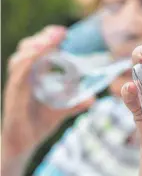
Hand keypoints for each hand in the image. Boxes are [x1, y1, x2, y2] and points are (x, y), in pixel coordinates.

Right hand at [2, 25, 93, 175]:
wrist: (22, 143)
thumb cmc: (38, 123)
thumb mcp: (61, 110)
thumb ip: (75, 103)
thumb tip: (92, 98)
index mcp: (33, 76)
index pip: (36, 51)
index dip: (47, 39)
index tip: (63, 32)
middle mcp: (23, 77)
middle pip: (27, 49)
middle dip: (43, 38)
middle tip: (61, 33)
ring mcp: (17, 85)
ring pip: (21, 59)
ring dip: (37, 47)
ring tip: (52, 40)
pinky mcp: (15, 95)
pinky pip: (19, 75)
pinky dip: (29, 63)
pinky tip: (39, 55)